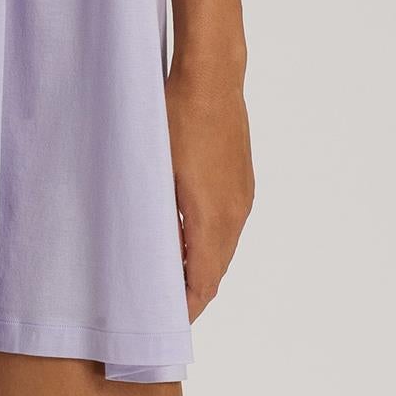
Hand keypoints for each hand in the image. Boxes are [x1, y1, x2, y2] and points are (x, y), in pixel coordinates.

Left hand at [165, 65, 254, 318]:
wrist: (212, 76)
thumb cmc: (176, 116)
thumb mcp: (155, 168)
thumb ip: (158, 216)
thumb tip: (152, 250)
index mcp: (213, 217)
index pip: (204, 281)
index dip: (187, 306)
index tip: (167, 319)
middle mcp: (235, 212)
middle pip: (217, 269)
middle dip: (193, 288)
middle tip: (163, 300)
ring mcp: (243, 194)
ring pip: (225, 246)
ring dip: (202, 261)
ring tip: (171, 268)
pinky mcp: (243, 178)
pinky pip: (229, 222)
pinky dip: (211, 237)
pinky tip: (187, 229)